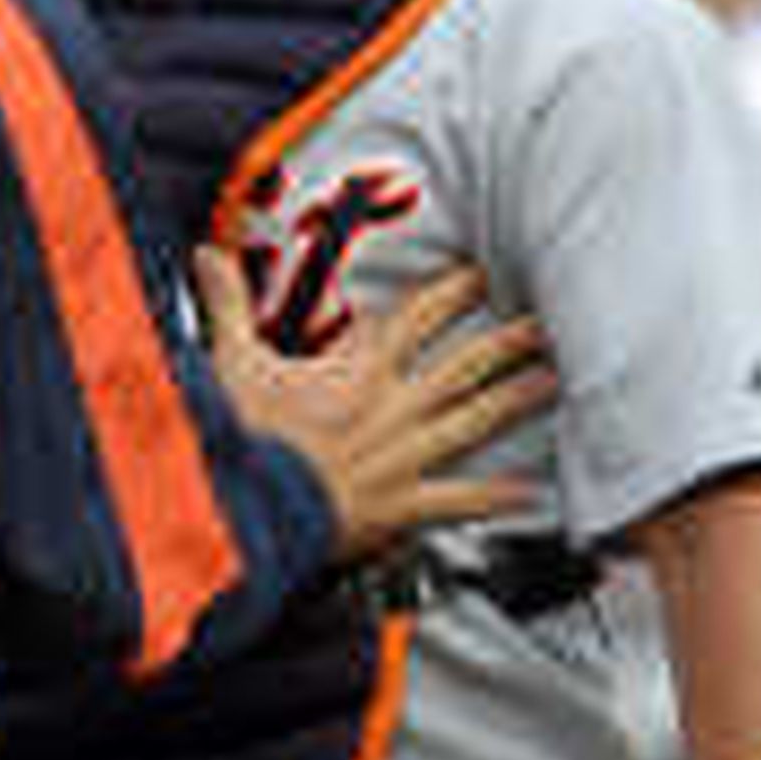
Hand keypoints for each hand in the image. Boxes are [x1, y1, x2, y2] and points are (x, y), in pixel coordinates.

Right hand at [198, 254, 552, 560]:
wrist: (251, 505)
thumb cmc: (244, 436)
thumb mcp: (233, 360)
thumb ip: (228, 304)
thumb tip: (207, 254)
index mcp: (356, 372)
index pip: (413, 321)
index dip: (450, 295)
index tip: (481, 275)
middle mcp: (392, 408)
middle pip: (462, 368)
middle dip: (506, 344)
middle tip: (545, 326)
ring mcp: (403, 457)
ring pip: (473, 422)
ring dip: (515, 402)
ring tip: (553, 384)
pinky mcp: (402, 506)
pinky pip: (458, 500)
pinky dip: (496, 498)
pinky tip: (532, 493)